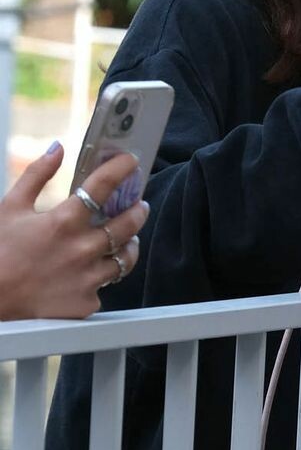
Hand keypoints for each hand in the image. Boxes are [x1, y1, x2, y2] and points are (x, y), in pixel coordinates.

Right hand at [0, 145, 150, 320]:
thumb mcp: (11, 207)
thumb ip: (36, 175)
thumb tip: (57, 148)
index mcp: (65, 221)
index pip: (104, 185)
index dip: (121, 169)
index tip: (130, 162)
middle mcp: (83, 248)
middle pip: (129, 223)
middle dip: (138, 210)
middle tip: (139, 205)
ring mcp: (88, 277)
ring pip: (126, 258)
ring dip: (128, 245)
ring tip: (126, 239)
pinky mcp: (88, 301)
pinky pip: (105, 285)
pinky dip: (102, 276)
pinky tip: (94, 271)